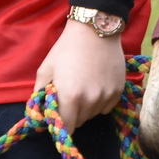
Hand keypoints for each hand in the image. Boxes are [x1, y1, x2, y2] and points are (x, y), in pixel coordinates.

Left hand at [34, 19, 126, 133]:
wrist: (95, 30)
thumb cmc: (66, 48)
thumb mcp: (45, 69)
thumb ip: (39, 95)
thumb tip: (39, 115)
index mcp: (70, 97)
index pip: (66, 128)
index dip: (60, 125)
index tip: (58, 118)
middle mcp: (90, 100)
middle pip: (79, 122)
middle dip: (72, 114)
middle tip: (70, 96)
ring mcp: (106, 95)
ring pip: (93, 114)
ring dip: (87, 108)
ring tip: (84, 87)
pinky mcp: (118, 90)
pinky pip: (106, 107)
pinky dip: (100, 101)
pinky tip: (96, 85)